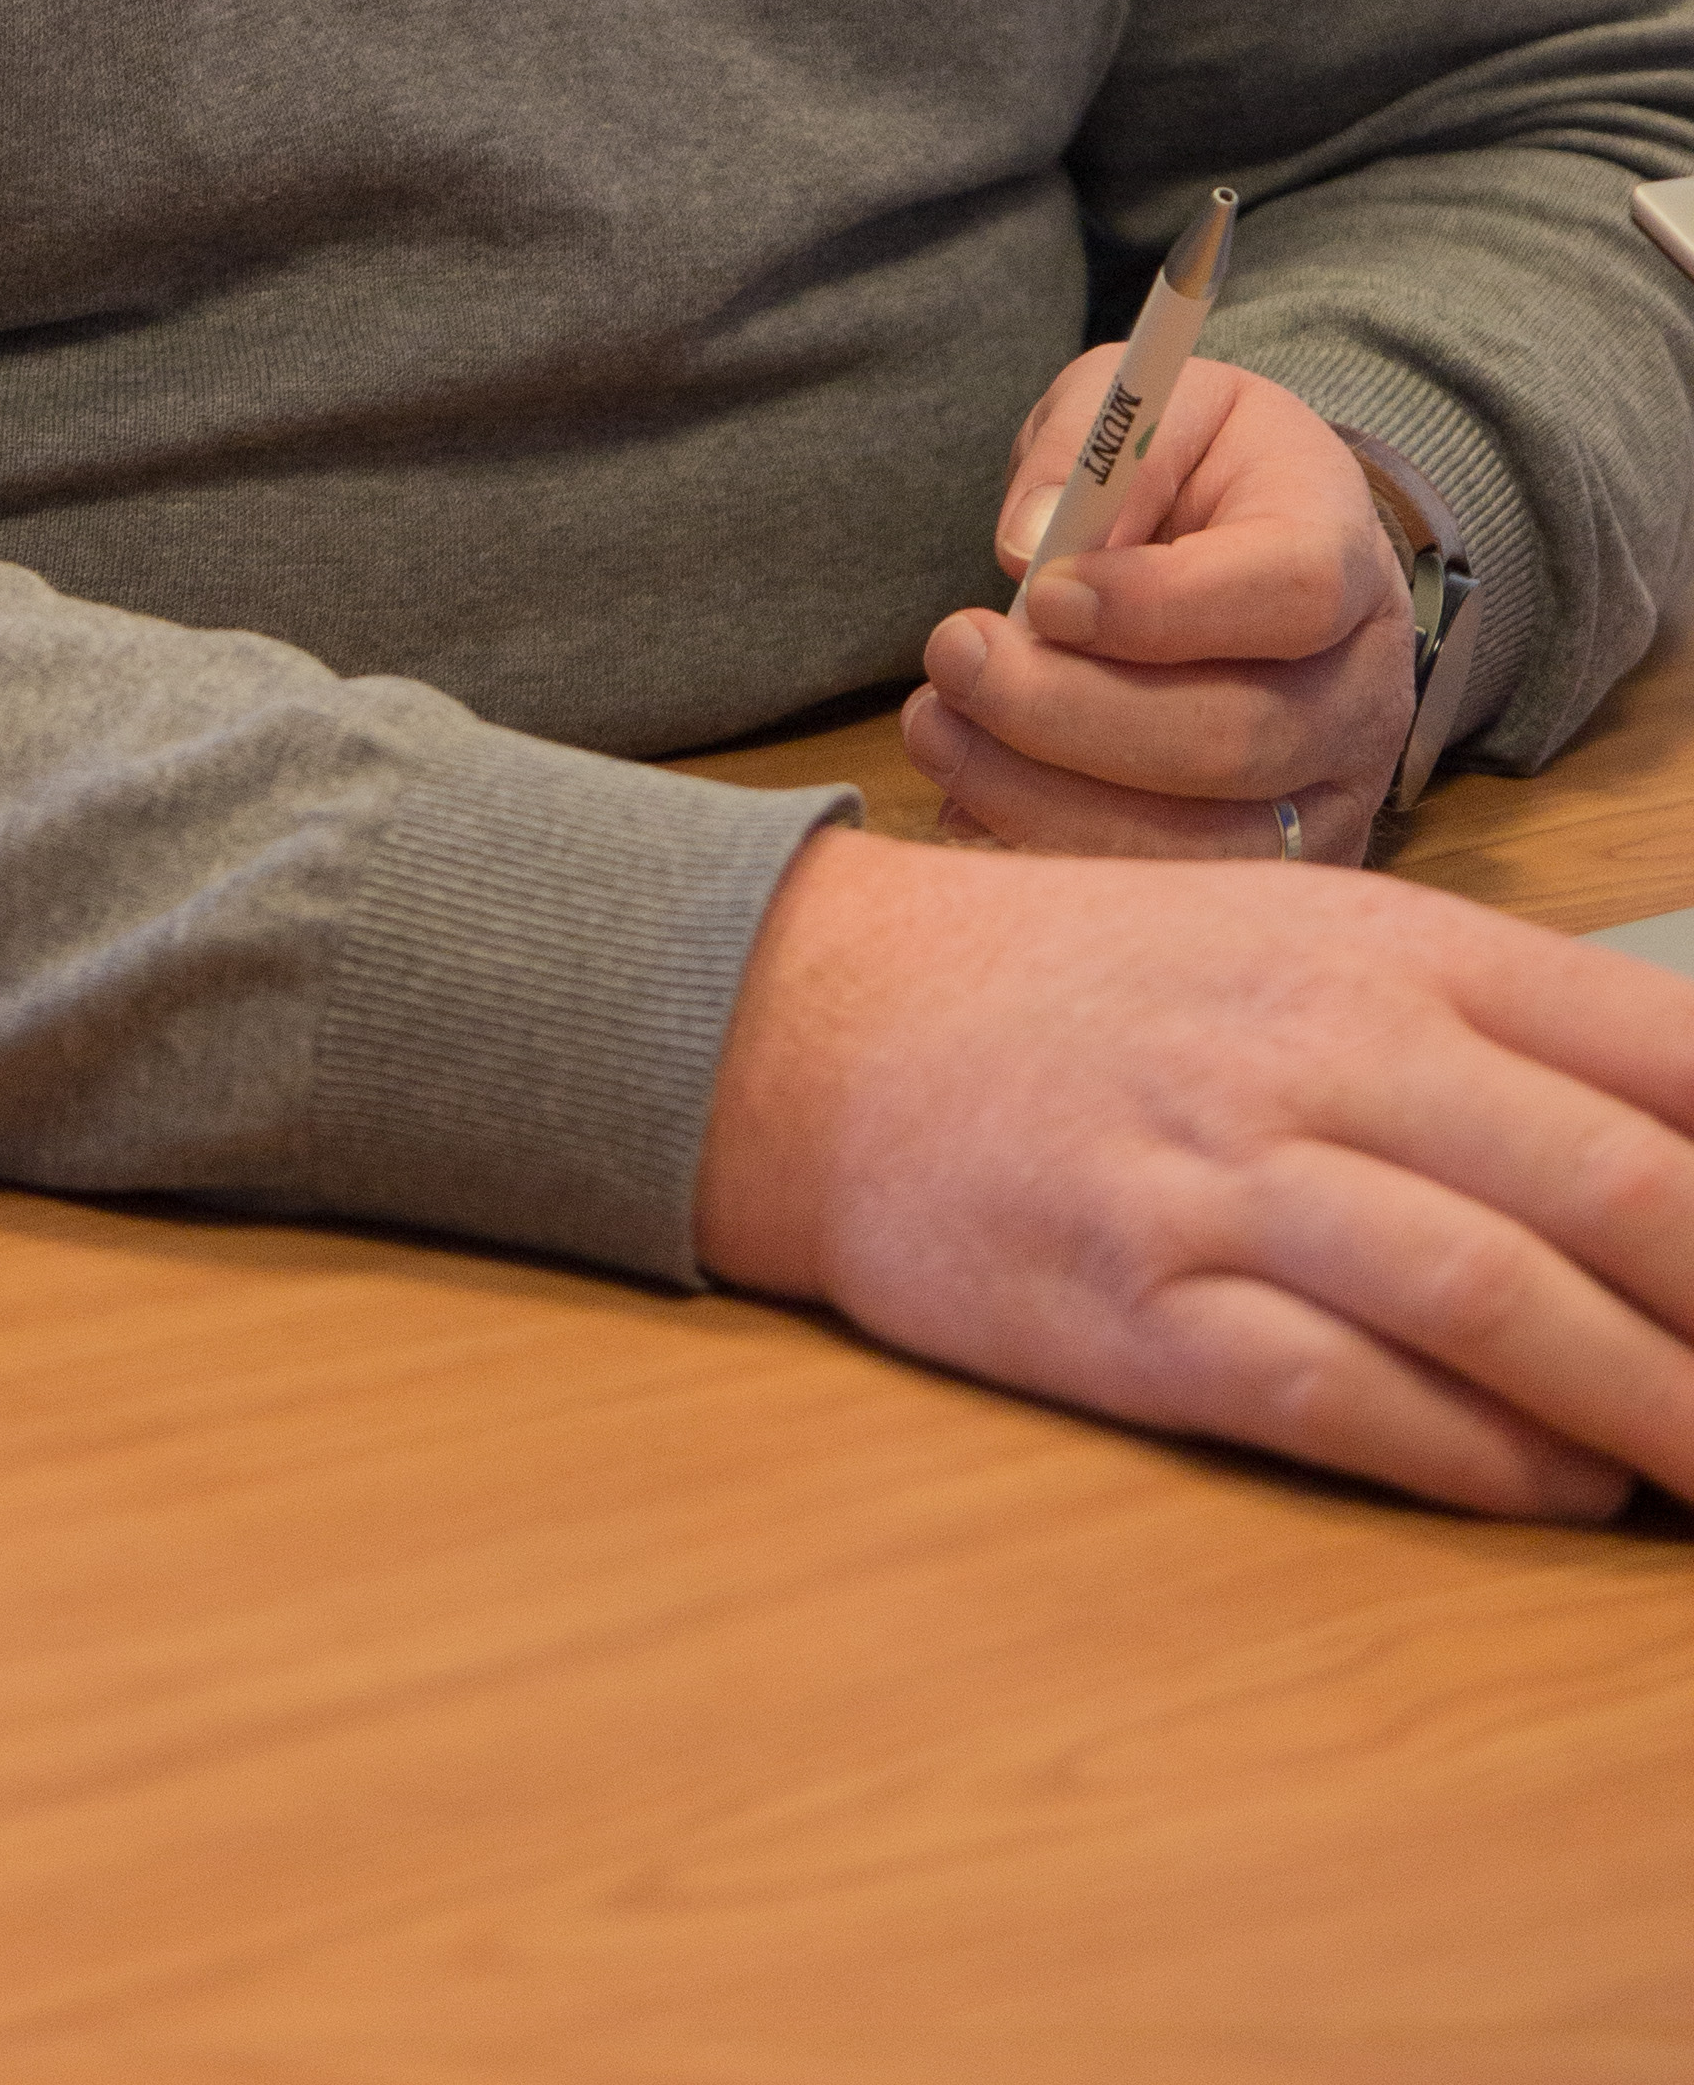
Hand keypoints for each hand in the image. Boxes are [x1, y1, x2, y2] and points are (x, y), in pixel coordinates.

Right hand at [695, 823, 1693, 1517]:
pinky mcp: (1139, 1306)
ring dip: (1652, 1410)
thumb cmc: (1089, 990)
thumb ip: (1487, 1034)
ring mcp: (1225, 1176)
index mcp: (1383, 944)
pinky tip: (1563, 1491)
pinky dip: (1486, 1461)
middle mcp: (1319, 1044)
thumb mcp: (1300, 945)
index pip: (1653, 1052)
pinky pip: (1350, 1397)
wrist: (826, 1019)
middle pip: (1608, 1187)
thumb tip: (1682, 1152)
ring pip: (1497, 1299)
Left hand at [899, 353, 1415, 861]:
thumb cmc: (1198, 472)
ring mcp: (1332, 795)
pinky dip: (1052, 858)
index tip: (1041, 593)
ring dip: (1043, 797)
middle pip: (1235, 737)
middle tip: (952, 658)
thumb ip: (1093, 448)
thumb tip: (1023, 543)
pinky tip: (970, 800)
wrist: (1263, 552)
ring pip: (1200, 842)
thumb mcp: (1154, 407)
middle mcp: (1361, 690)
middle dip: (1067, 713)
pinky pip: (1170, 895)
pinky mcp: (1279, 867)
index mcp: (1343, 553)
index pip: (1289, 594)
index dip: (1161, 606)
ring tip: (938, 728)